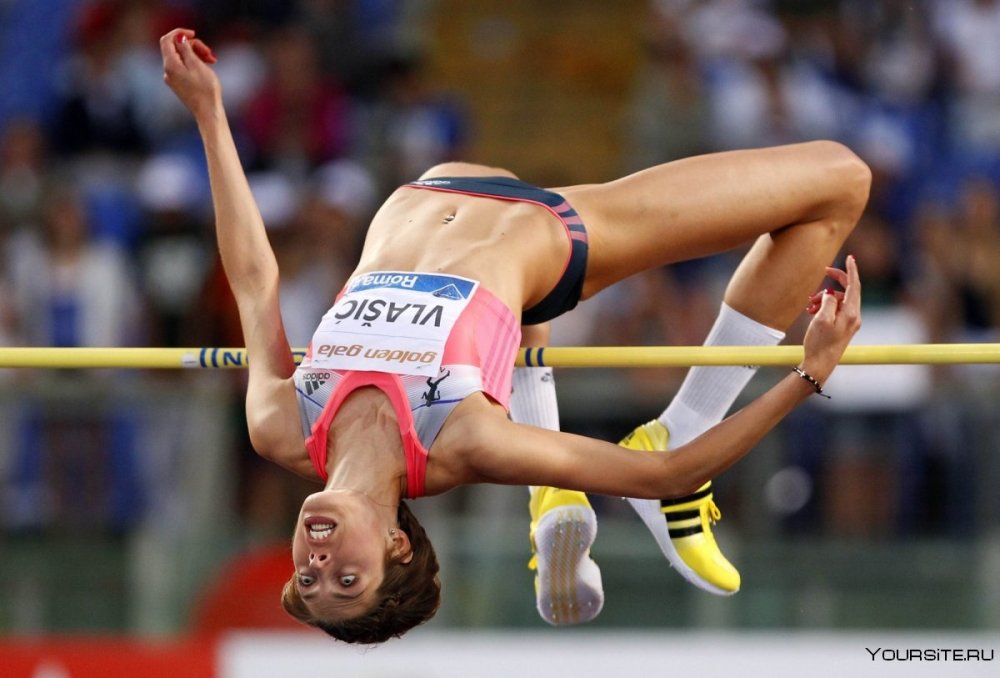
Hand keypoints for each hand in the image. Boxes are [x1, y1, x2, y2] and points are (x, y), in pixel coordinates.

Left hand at [160, 28, 219, 120]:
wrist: (208, 112)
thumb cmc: (205, 90)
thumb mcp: (197, 64)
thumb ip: (186, 49)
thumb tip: (179, 38)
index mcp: (170, 64)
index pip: (167, 40)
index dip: (179, 33)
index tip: (194, 34)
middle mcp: (168, 71)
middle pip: (176, 48)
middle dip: (193, 46)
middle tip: (209, 53)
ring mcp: (172, 78)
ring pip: (182, 58)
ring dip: (197, 55)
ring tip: (212, 61)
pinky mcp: (179, 84)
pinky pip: (184, 67)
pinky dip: (195, 64)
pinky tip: (207, 67)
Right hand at [800, 255, 861, 382]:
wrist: (819, 365)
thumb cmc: (819, 343)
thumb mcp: (821, 319)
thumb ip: (828, 301)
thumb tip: (830, 293)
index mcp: (851, 313)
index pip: (854, 285)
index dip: (851, 270)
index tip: (850, 257)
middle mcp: (854, 316)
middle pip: (848, 290)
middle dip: (834, 281)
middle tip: (824, 272)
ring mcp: (850, 322)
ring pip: (839, 300)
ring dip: (824, 297)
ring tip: (809, 304)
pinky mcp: (844, 327)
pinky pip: (836, 309)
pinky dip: (825, 306)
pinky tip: (812, 311)